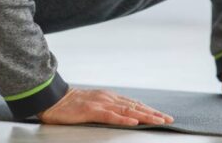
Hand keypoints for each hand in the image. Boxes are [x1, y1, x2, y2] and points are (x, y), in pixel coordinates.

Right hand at [37, 87, 174, 125]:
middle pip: (136, 107)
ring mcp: (101, 104)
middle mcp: (109, 98)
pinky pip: (110, 116)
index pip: (135, 104)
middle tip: (169, 119)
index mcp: (110, 97)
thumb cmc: (71, 104)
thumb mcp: (94, 104)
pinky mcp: (91, 110)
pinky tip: (134, 122)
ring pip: (128, 111)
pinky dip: (124, 119)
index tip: (163, 116)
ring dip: (145, 116)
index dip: (150, 110)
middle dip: (154, 113)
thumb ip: (108, 108)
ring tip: (159, 121)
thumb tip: (124, 114)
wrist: (52, 99)